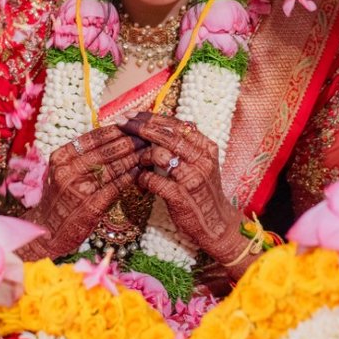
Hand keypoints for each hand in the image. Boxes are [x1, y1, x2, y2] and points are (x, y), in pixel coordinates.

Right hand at [22, 127, 142, 259]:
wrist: (46, 231)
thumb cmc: (58, 199)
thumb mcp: (61, 171)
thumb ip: (79, 156)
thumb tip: (108, 138)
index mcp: (61, 157)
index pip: (93, 137)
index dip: (115, 131)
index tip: (131, 126)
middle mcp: (68, 170)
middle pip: (105, 151)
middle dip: (128, 142)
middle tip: (145, 138)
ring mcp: (79, 188)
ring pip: (112, 167)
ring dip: (132, 158)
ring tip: (146, 152)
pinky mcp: (91, 206)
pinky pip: (114, 187)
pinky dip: (128, 178)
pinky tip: (138, 173)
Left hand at [122, 113, 245, 269]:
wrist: (216, 224)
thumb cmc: (204, 192)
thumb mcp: (203, 164)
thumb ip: (188, 145)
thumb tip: (165, 124)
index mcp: (206, 148)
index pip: (176, 125)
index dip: (152, 118)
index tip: (133, 114)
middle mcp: (201, 160)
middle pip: (167, 136)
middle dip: (141, 127)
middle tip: (122, 122)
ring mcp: (191, 178)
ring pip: (159, 154)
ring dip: (142, 155)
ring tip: (137, 160)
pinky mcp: (180, 197)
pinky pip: (153, 179)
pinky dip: (143, 177)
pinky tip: (141, 180)